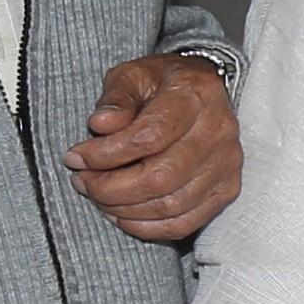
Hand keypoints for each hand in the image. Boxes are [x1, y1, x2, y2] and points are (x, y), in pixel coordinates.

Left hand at [75, 52, 241, 241]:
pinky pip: (184, 223)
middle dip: (110, 188)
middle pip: (160, 178)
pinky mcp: (226, 190)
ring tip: (98, 197)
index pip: (149, 137)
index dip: (107, 154)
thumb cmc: (162, 83)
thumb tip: (100, 125)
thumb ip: (116, 98)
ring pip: (170, 206)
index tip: (77, 156)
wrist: (203, 92)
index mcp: (194, 96)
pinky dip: (147, 227)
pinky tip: (122, 215)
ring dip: (124, 209)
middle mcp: (217, 132)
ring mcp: (226, 165)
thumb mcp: (133, 75)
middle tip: (82, 182)